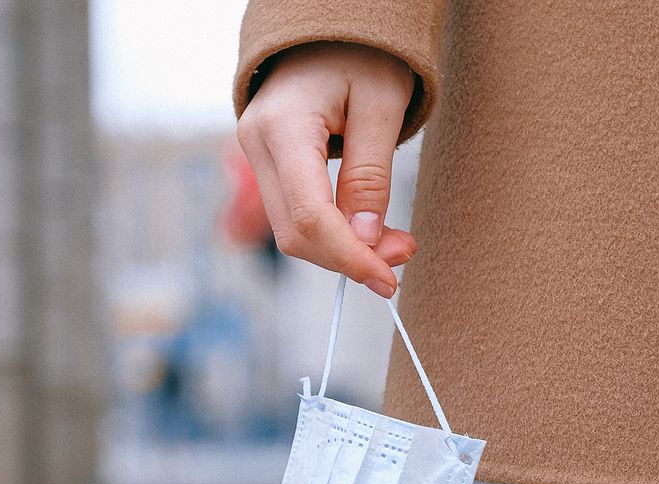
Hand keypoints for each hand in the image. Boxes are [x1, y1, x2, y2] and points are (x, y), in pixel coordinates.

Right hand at [236, 41, 417, 297]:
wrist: (327, 29)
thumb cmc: (360, 55)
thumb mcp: (381, 107)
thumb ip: (371, 176)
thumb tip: (366, 239)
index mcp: (283, 127)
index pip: (309, 216)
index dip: (349, 257)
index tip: (387, 279)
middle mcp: (256, 144)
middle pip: (295, 233)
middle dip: (350, 257)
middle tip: (402, 256)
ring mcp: (256, 156)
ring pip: (292, 231)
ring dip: (343, 249)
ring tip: (392, 244)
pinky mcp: (268, 164)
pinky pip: (294, 214)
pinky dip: (331, 233)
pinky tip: (366, 230)